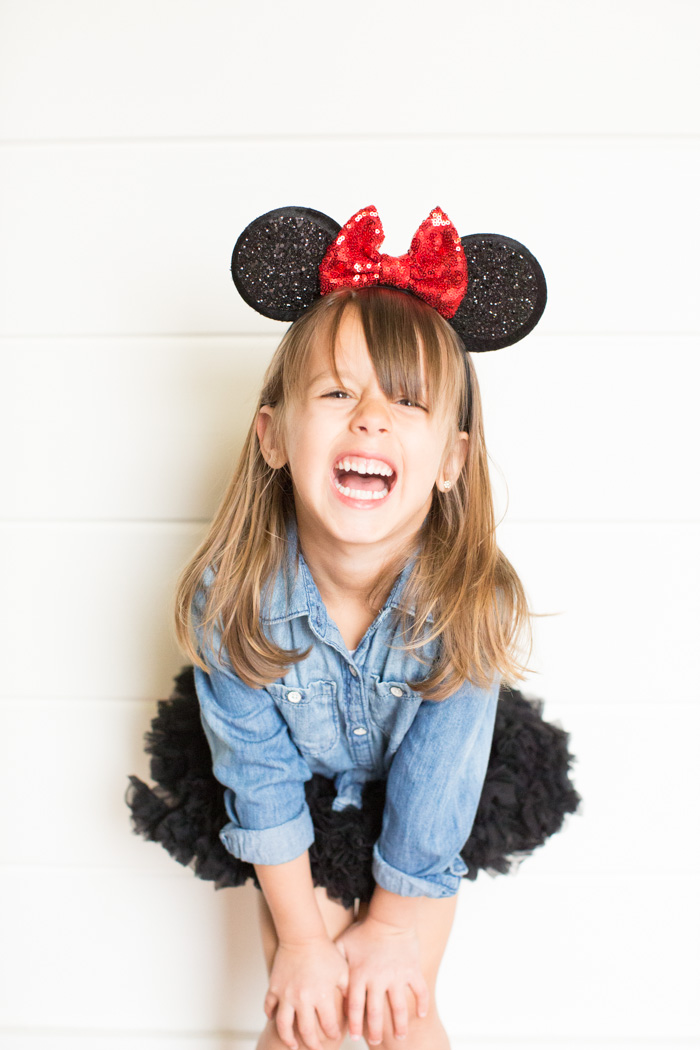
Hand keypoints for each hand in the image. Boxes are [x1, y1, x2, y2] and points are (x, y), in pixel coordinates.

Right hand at [264, 936, 348, 1049]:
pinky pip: (269, 1007)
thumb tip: (354, 1012)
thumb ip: (348, 992)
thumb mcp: (342, 971)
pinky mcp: (274, 987)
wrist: (302, 935)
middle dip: (313, 1045)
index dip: (333, 1034)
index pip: (329, 1026)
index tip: (335, 1037)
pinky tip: (276, 1020)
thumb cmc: (325, 952)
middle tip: (316, 1049)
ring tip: (293, 1044)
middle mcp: (303, 998)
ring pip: (283, 1026)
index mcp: (322, 995)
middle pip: (307, 1032)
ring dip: (288, 1039)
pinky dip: (271, 1016)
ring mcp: (286, 994)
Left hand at [336, 915, 428, 1044]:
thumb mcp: (343, 944)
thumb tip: (323, 975)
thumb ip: (334, 961)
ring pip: (399, 1008)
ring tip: (400, 1037)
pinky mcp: (413, 971)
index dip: (354, 1024)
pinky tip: (420, 1015)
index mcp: (360, 975)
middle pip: (376, 1013)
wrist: (390, 918)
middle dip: (375, 1031)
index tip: (354, 1037)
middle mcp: (378, 980)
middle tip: (374, 1042)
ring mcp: (397, 977)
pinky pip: (419, 992)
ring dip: (399, 1025)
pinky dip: (421, 1004)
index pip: (355, 1007)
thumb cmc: (364, 930)